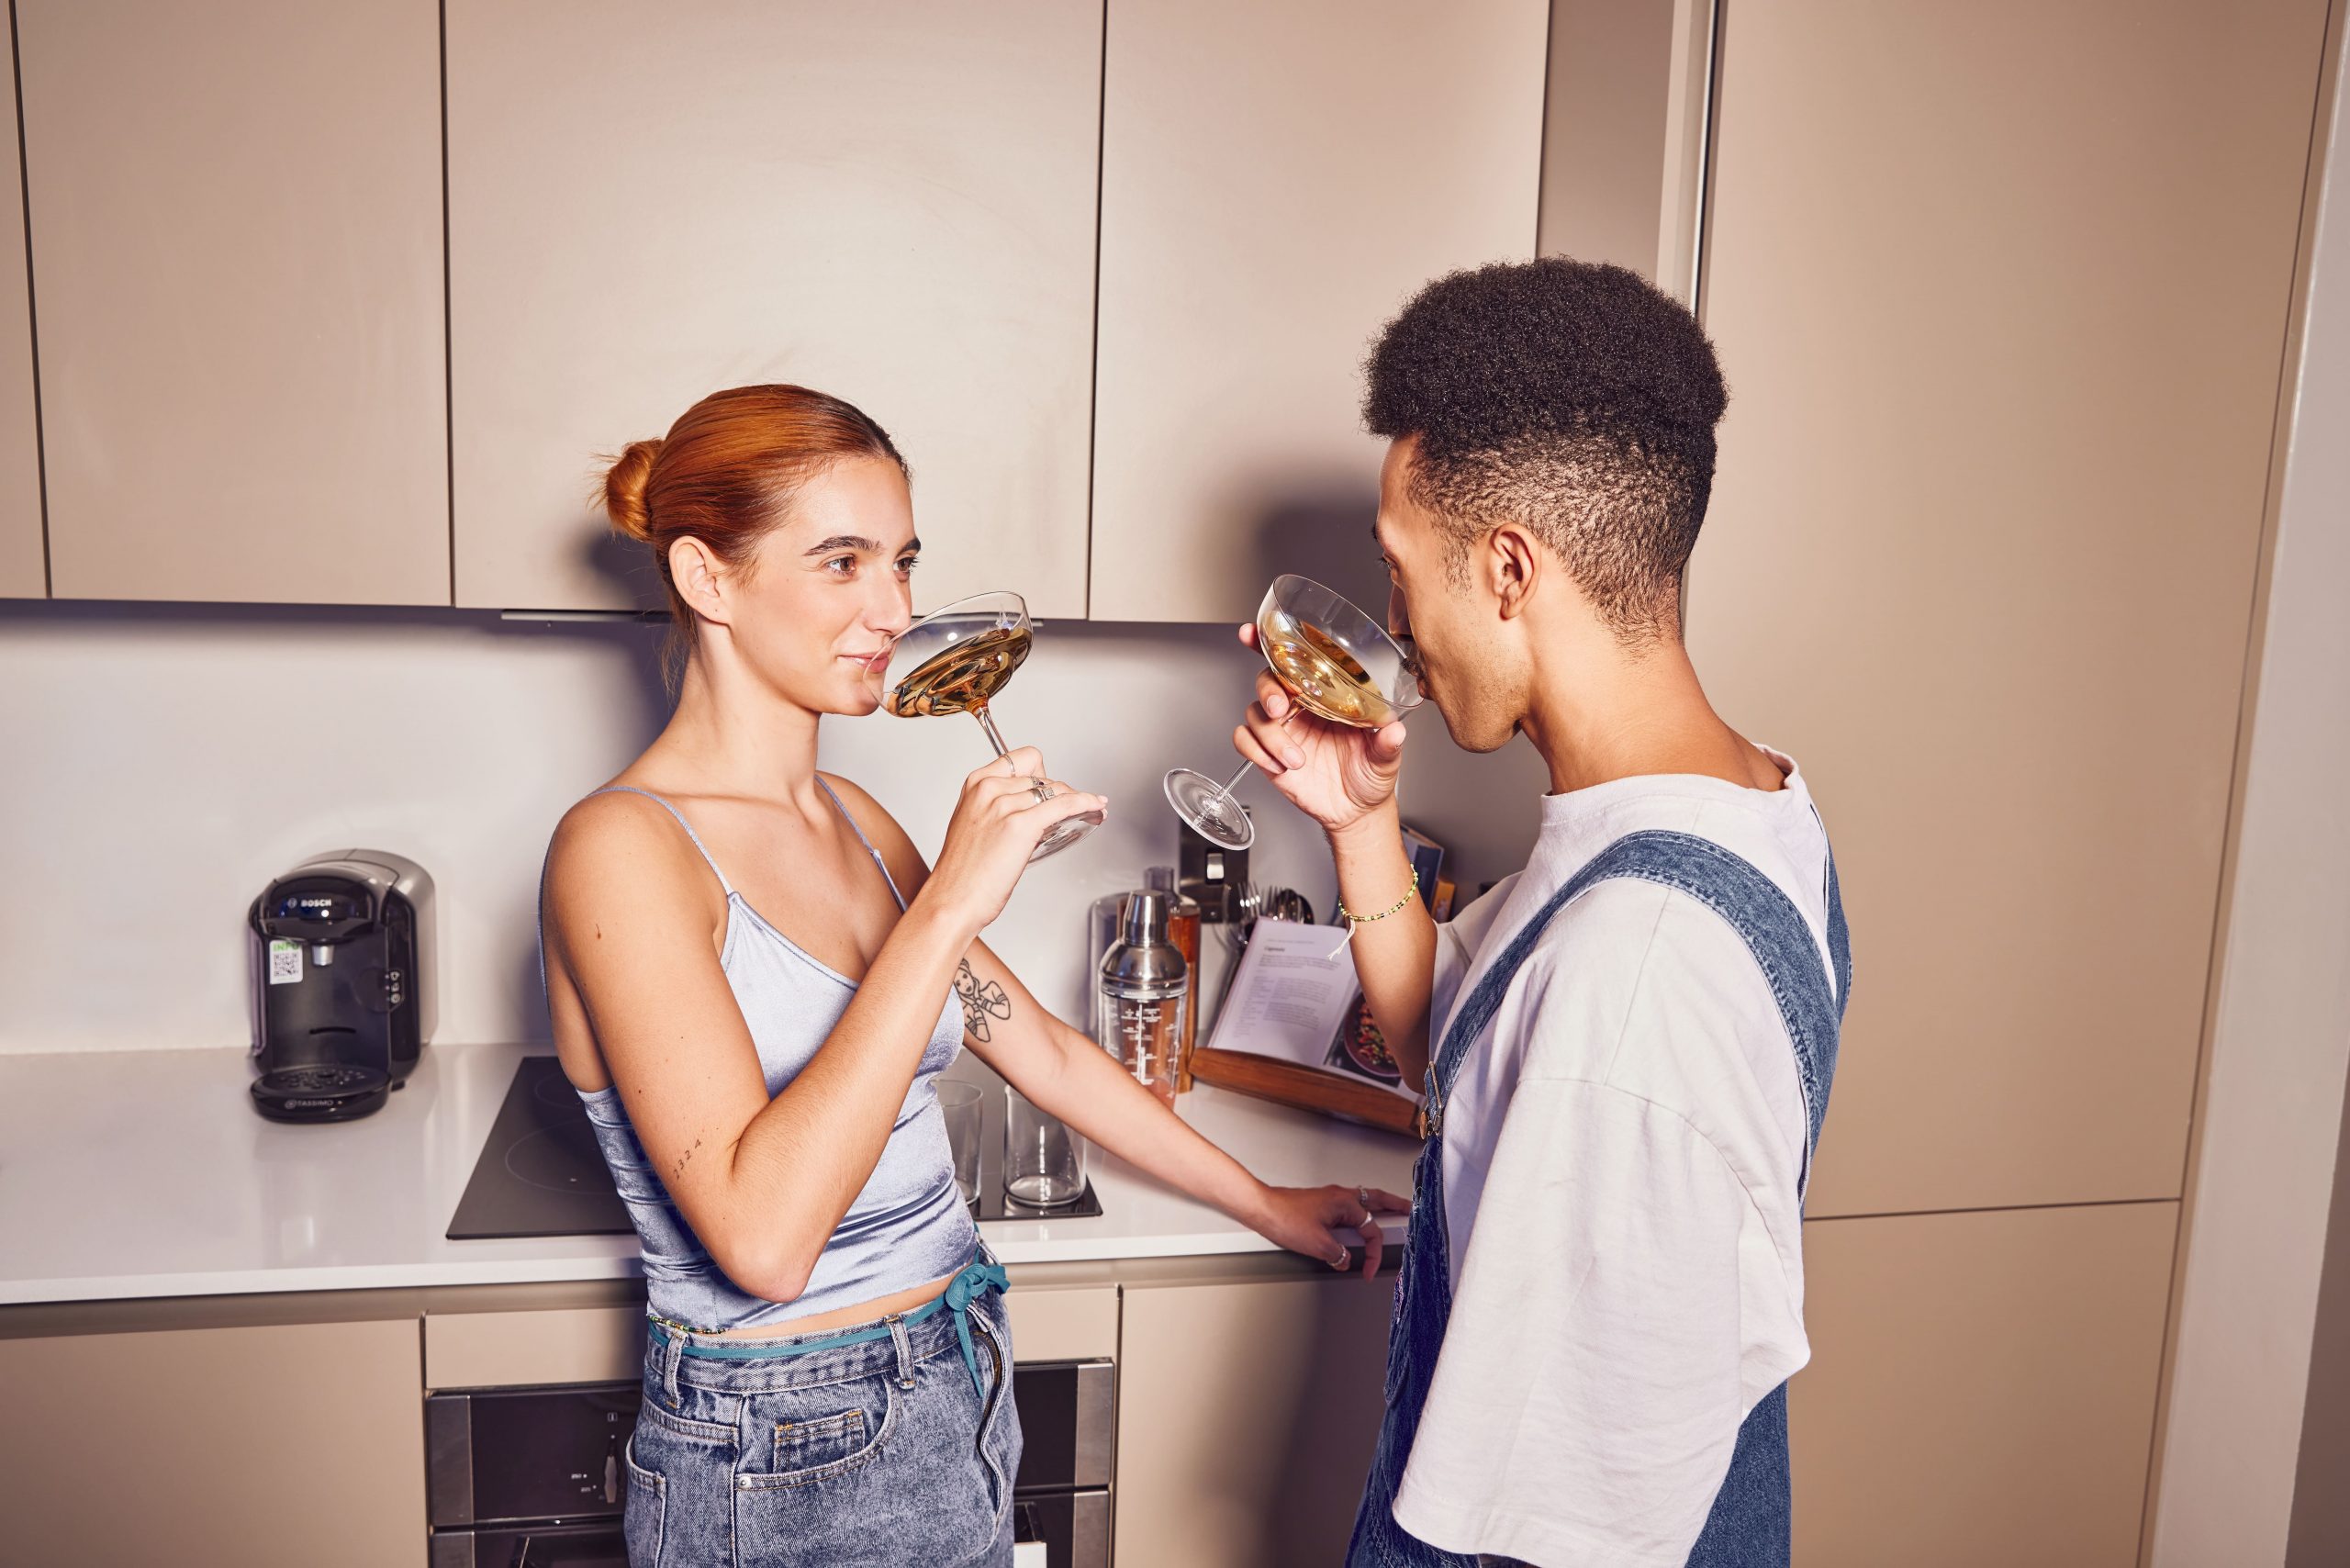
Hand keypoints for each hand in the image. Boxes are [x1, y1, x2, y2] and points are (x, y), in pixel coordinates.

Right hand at [921, 748, 1106, 932]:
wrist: (953, 899)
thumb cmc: (962, 872)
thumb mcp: (972, 823)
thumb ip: (995, 806)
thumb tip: (1028, 804)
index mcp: (975, 784)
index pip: (1021, 758)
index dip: (1040, 772)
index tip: (1047, 787)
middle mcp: (989, 789)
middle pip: (1042, 776)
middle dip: (1057, 793)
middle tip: (1063, 812)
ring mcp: (1005, 806)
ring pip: (1055, 790)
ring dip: (1074, 800)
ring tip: (1084, 811)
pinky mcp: (1021, 825)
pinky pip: (1064, 805)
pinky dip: (1086, 802)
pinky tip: (1096, 806)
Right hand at [1232, 624, 1407, 836]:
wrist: (1356, 812)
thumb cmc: (1370, 775)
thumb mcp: (1385, 758)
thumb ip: (1388, 743)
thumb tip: (1395, 729)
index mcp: (1326, 696)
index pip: (1296, 663)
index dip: (1270, 644)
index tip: (1252, 633)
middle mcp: (1301, 708)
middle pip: (1267, 681)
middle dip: (1269, 691)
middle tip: (1282, 709)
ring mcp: (1283, 730)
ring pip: (1255, 714)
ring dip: (1271, 735)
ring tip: (1295, 759)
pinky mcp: (1267, 754)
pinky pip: (1245, 741)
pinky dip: (1256, 752)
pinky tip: (1279, 766)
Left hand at [1252, 1182, 1411, 1278]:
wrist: (1261, 1208)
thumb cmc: (1284, 1218)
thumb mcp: (1318, 1245)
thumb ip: (1338, 1255)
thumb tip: (1345, 1260)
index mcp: (1345, 1203)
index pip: (1371, 1230)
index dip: (1374, 1253)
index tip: (1368, 1269)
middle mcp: (1339, 1196)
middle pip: (1376, 1200)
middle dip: (1395, 1205)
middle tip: (1409, 1209)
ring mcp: (1329, 1198)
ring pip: (1361, 1201)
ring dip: (1377, 1207)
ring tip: (1389, 1212)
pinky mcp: (1320, 1203)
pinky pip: (1347, 1207)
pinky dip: (1357, 1214)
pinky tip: (1355, 1223)